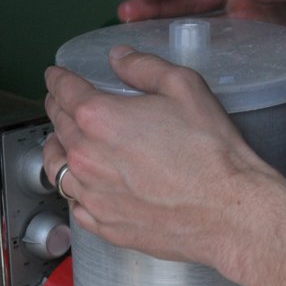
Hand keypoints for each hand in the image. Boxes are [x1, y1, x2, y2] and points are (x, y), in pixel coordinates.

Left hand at [43, 48, 283, 266]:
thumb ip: (144, 68)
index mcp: (98, 118)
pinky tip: (85, 188)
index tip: (56, 77)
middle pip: (57, 127)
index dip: (57, 79)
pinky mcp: (107, 227)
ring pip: (57, 169)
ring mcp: (94, 196)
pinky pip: (76, 207)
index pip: (63, 90)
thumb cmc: (212, 153)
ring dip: (59, 151)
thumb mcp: (185, 88)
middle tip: (62, 105)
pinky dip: (75, 193)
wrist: (228, 212)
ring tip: (65, 146)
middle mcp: (87, 158)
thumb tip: (119, 58)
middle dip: (57, 110)